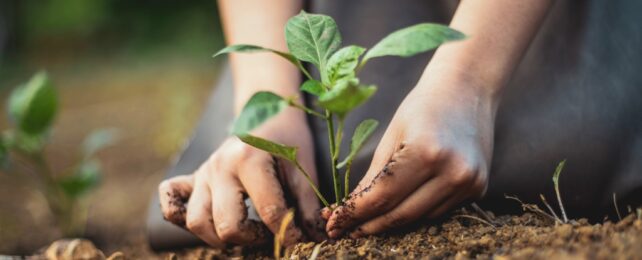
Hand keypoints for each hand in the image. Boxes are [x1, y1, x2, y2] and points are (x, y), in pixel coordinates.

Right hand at [159, 109, 322, 246]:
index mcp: (249, 160)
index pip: (268, 212)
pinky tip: (208, 222)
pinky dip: (181, 219)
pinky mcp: (193, 178)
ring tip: (243, 232)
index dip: (287, 233)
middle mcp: (220, 167)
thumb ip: (307, 203)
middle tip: (268, 233)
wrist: (266, 111)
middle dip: (252, 238)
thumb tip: (316, 236)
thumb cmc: (287, 138)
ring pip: (196, 222)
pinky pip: (171, 204)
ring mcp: (203, 173)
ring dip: (219, 237)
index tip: (299, 240)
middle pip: (226, 224)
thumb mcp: (303, 166)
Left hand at [323, 73, 496, 237]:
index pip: (382, 197)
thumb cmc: (422, 107)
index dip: (354, 214)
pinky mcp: (479, 186)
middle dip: (370, 226)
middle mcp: (452, 171)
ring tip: (369, 219)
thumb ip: (373, 176)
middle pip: (401, 214)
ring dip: (393, 220)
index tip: (334, 225)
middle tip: (346, 231)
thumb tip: (349, 209)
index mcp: (425, 152)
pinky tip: (403, 203)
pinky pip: (439, 210)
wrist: (467, 88)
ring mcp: (469, 181)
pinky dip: (418, 210)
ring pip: (420, 217)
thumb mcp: (391, 136)